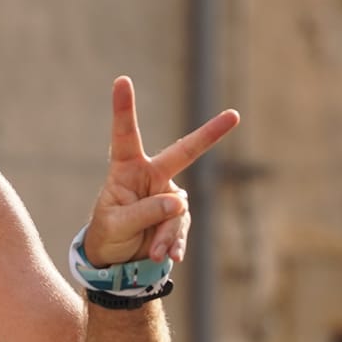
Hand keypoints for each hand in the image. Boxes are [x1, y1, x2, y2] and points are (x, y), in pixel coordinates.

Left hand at [84, 76, 239, 267]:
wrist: (117, 261)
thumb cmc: (108, 234)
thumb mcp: (116, 225)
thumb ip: (144, 212)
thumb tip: (178, 202)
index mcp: (127, 169)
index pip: (126, 135)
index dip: (123, 109)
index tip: (121, 80)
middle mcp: (151, 176)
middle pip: (183, 152)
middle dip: (209, 134)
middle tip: (234, 115)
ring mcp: (168, 196)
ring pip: (177, 211)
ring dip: (165, 233)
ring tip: (154, 253)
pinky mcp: (178, 217)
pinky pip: (182, 228)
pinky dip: (175, 243)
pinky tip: (169, 256)